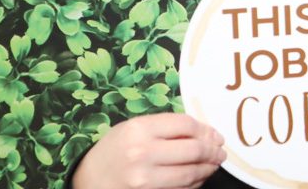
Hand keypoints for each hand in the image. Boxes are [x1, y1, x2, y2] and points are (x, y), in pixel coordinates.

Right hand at [72, 113, 225, 188]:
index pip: (186, 125)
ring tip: (213, 164)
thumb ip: (167, 127)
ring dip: (208, 169)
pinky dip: (194, 184)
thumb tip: (206, 133)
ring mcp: (144, 181)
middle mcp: (141, 154)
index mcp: (139, 130)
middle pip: (193, 150)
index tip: (215, 135)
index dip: (206, 130)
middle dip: (213, 151)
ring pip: (190, 174)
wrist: (87, 180)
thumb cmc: (114, 150)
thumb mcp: (135, 128)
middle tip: (220, 151)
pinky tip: (198, 177)